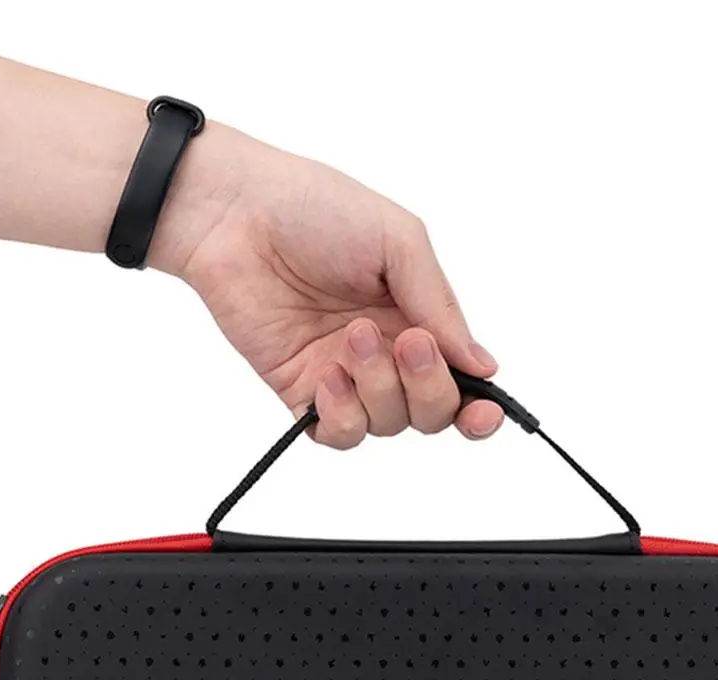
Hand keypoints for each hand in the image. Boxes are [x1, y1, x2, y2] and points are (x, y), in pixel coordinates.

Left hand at [152, 125, 503, 448]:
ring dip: (379, 387)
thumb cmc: (315, 208)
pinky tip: (328, 376)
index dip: (479, 405)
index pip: (462, 378)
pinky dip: (341, 415)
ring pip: (388, 423)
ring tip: (352, 336)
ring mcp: (346, 375)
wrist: (234, 213)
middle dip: (428, 386)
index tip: (484, 409)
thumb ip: (441, 306)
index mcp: (419, 315)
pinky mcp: (302, 392)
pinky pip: (337, 433)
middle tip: (406, 342)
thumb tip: (483, 364)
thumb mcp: (398, 241)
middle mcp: (387, 353)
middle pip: (432, 411)